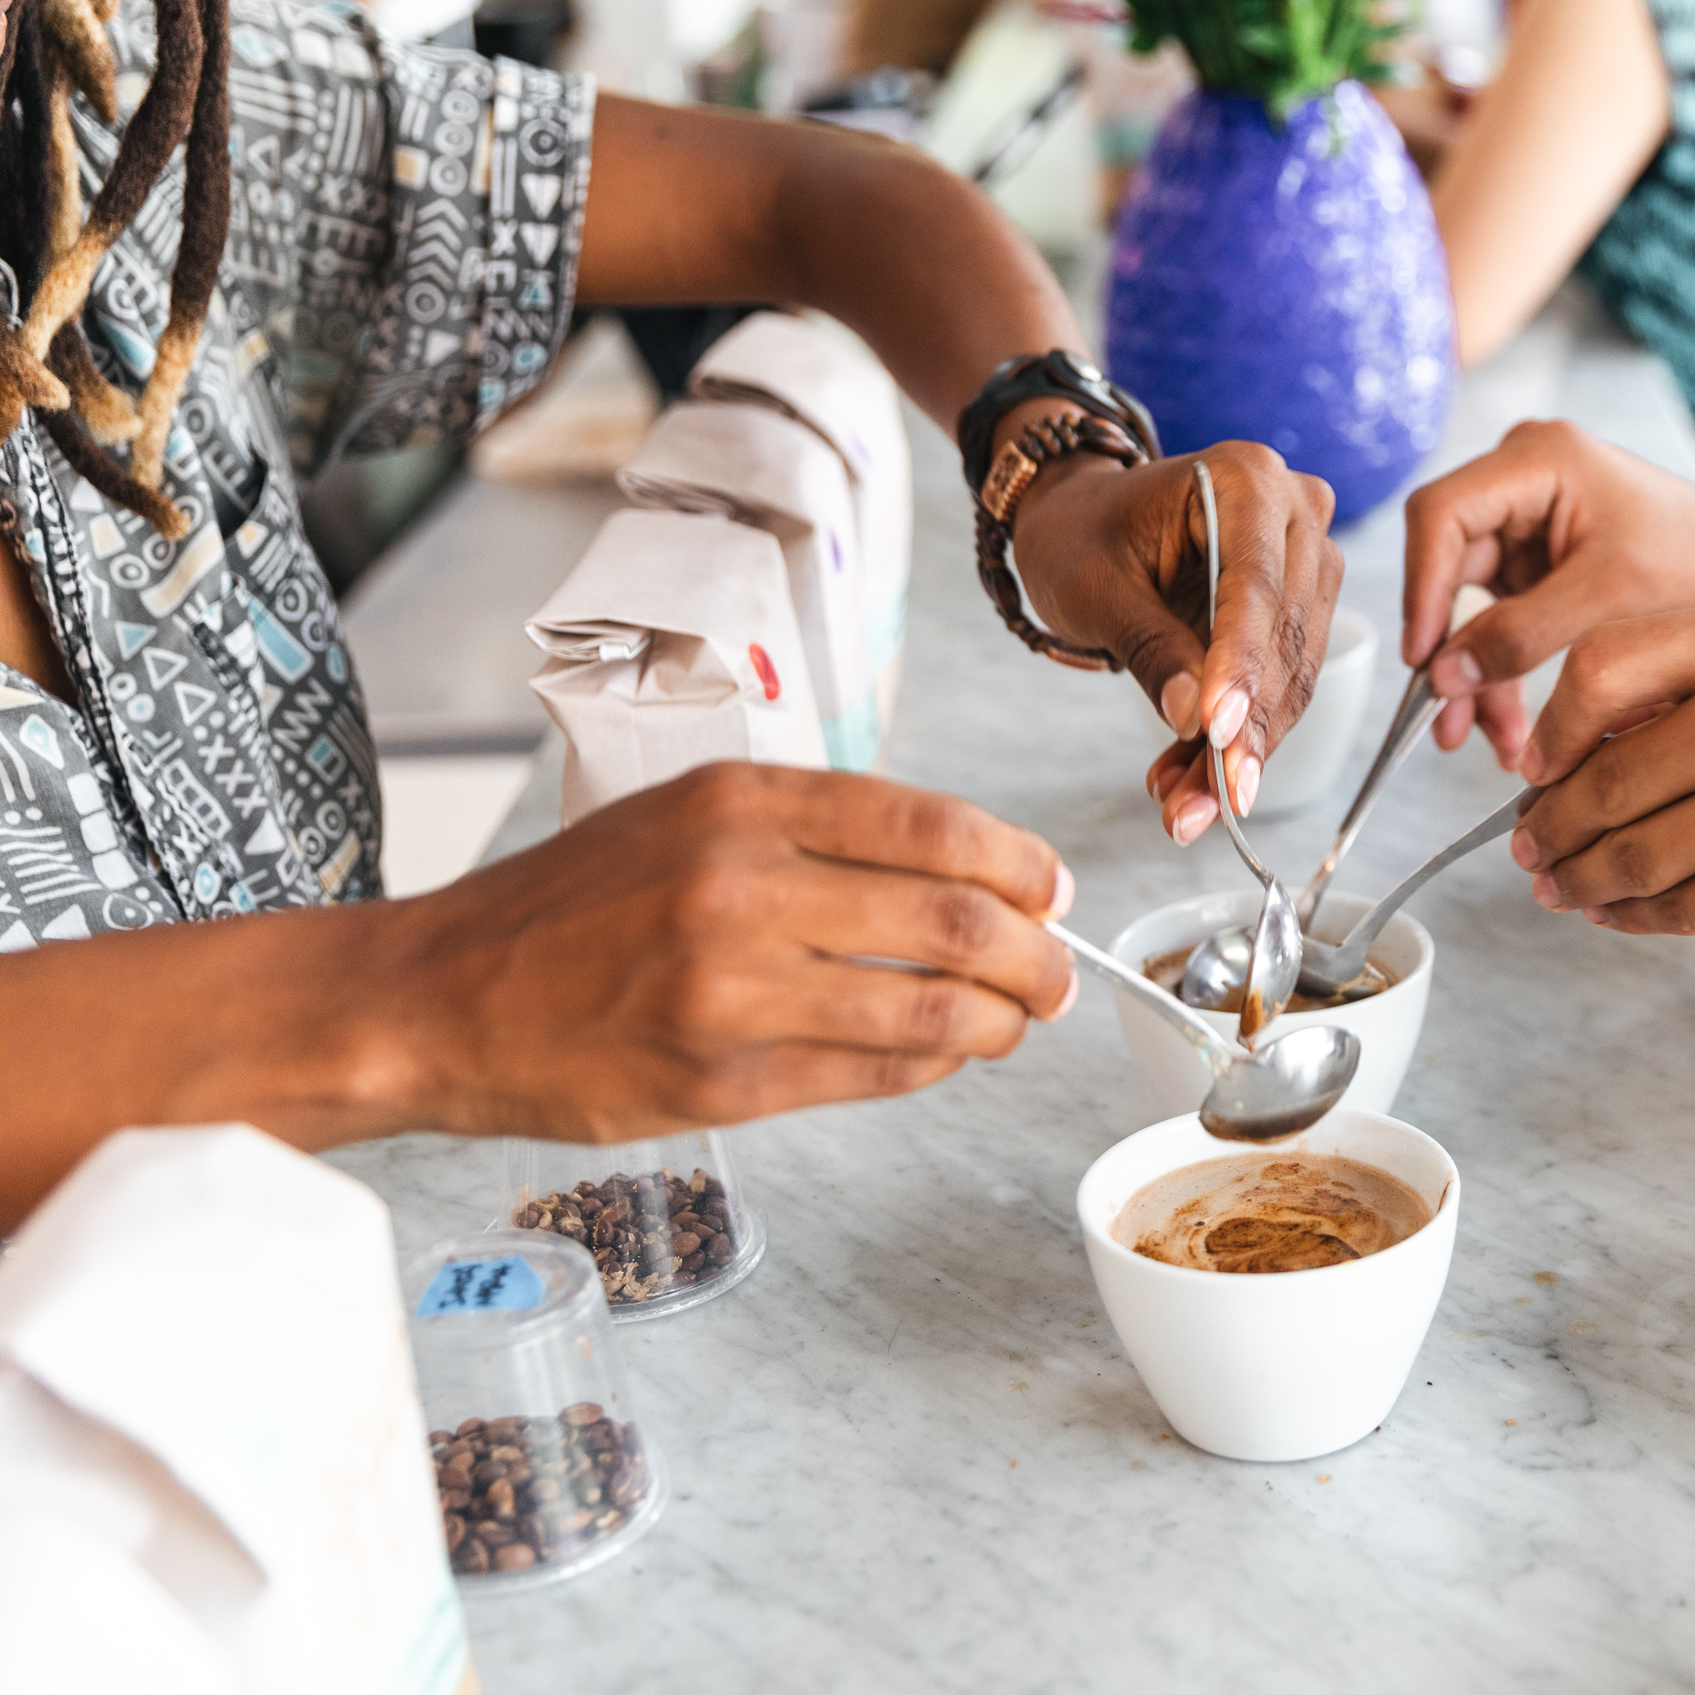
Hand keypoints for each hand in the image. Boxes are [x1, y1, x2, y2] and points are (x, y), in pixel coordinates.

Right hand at [390, 764, 1079, 1139]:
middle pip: (956, 919)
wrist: (439, 998)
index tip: (1053, 887)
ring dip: (1003, 1019)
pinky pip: (875, 1076)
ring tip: (1021, 1020)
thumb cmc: (569, 906)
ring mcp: (732, 993)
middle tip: (1062, 971)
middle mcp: (740, 888)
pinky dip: (936, 1065)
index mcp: (738, 803)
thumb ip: (813, 832)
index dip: (1019, 861)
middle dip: (1039, 953)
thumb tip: (964, 869)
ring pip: (932, 1009)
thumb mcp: (685, 816)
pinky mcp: (722, 1083)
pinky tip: (950, 1054)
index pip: (931, 824)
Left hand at [1012, 439, 1340, 843]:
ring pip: (1292, 675)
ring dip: (1241, 749)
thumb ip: (1149, 647)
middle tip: (1204, 804)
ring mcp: (1308, 559)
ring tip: (1186, 807)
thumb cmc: (1081, 536)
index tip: (1219, 735)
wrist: (1086, 522)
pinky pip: (1282, 685)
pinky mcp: (1301, 607)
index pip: (1255, 586)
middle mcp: (1295, 509)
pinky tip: (1193, 784)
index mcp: (1245, 477)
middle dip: (1241, 730)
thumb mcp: (1094, 588)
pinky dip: (1237, 739)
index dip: (1241, 667)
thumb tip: (1193, 720)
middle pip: (1284, 637)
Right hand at [1401, 420, 1694, 766]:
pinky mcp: (1537, 563)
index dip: (1422, 589)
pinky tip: (1505, 728)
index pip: (1440, 516)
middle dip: (1447, 648)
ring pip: (1465, 603)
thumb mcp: (1605, 602)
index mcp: (1538, 460)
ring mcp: (1527, 522)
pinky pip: (1494, 620)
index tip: (1424, 660)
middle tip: (1444, 720)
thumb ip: (1517, 635)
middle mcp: (1522, 479)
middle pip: (1446, 563)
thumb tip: (1439, 676)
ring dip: (1471, 673)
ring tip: (1478, 740)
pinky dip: (1498, 672)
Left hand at [1507, 598, 1694, 950]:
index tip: (1539, 763)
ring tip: (1560, 884)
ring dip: (1580, 877)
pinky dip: (1634, 917)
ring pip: (1627, 851)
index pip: (1597, 669)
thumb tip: (1585, 745)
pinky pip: (1674, 906)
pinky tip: (1620, 912)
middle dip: (1550, 821)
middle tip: (1529, 843)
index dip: (1553, 729)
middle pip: (1600, 775)